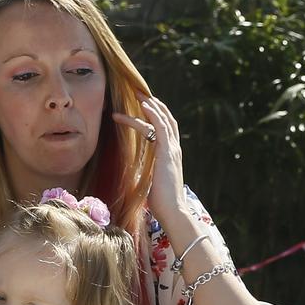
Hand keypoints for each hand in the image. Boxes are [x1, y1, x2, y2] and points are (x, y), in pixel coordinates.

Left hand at [112, 93, 185, 222]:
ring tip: (136, 94)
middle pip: (166, 120)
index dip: (153, 117)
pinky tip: (143, 105)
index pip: (163, 130)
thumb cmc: (161, 204)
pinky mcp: (167, 152)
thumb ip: (143, 174)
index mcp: (170, 157)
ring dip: (150, 105)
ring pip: (163, 120)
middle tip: (137, 93)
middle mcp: (174, 150)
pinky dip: (153, 114)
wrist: (173, 211)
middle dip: (152, 105)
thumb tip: (130, 175)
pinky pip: (161, 127)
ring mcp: (172, 150)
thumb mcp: (149, 184)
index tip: (140, 108)